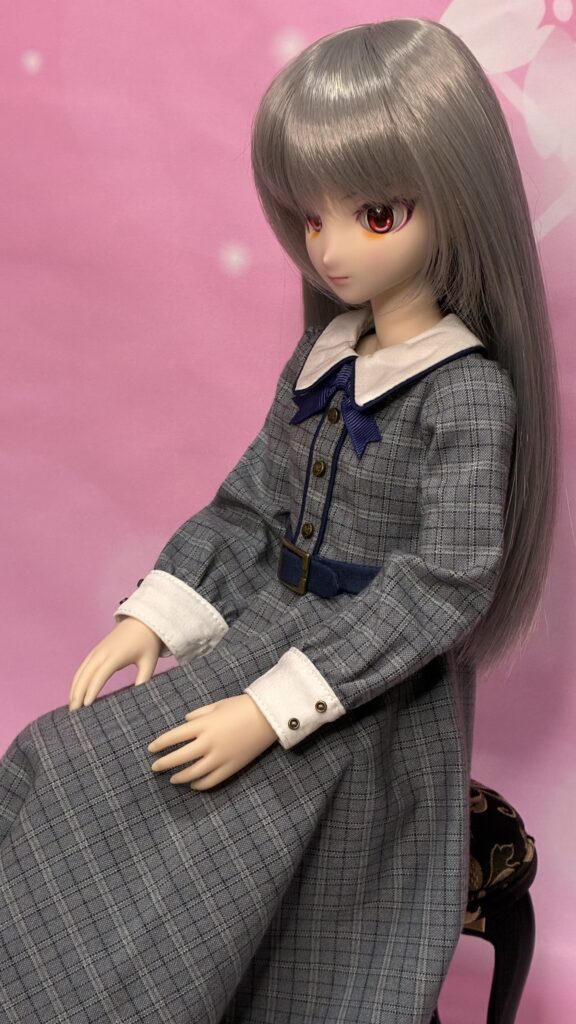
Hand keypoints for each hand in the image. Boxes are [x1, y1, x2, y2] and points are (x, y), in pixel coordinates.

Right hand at [69, 618, 162, 710]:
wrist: (142, 621)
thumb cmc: (147, 643)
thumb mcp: (149, 662)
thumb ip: (144, 680)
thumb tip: (139, 699)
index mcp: (115, 656)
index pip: (100, 676)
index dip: (92, 691)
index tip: (86, 706)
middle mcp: (102, 653)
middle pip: (85, 675)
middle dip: (77, 693)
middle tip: (74, 713)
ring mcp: (97, 651)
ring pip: (81, 671)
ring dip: (74, 688)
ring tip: (71, 706)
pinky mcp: (96, 651)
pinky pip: (83, 667)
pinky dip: (77, 680)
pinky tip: (75, 691)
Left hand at [147, 694, 277, 789]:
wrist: (268, 717)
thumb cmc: (241, 706)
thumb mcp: (217, 705)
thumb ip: (199, 714)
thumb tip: (185, 722)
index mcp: (203, 725)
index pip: (174, 737)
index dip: (160, 744)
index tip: (151, 749)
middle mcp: (208, 743)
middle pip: (179, 757)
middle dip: (163, 763)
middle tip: (154, 767)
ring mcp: (220, 757)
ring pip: (193, 773)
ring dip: (179, 777)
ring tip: (171, 778)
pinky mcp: (231, 768)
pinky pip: (211, 781)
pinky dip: (199, 785)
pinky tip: (193, 784)